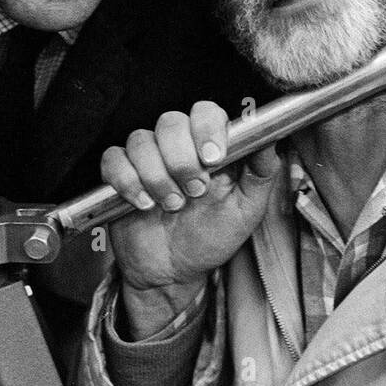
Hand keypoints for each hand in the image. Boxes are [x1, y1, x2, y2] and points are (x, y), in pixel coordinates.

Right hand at [101, 102, 279, 335]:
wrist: (174, 273)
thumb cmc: (212, 238)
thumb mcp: (246, 209)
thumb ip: (261, 172)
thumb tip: (271, 138)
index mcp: (210, 147)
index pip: (205, 112)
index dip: (207, 128)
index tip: (212, 158)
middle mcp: (178, 146)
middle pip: (171, 122)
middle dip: (182, 159)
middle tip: (195, 191)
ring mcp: (147, 159)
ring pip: (141, 141)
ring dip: (158, 177)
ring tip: (173, 205)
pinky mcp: (120, 175)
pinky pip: (114, 160)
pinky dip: (128, 182)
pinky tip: (144, 203)